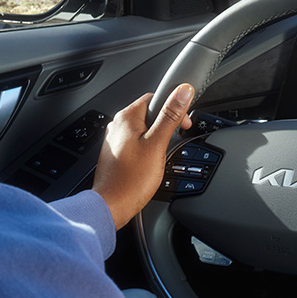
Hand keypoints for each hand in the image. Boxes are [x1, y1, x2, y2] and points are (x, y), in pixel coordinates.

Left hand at [93, 84, 193, 228]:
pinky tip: (151, 162)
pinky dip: (148, 148)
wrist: (112, 206)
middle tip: (174, 141)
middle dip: (167, 125)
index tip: (184, 123)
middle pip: (150, 113)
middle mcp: (118, 125)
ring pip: (145, 129)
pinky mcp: (117, 152)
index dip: (174, 107)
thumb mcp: (157, 144)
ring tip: (162, 154)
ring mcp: (116, 139)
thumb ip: (170, 116)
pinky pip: (137, 142)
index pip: (155, 97)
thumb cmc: (131, 179)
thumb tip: (183, 92)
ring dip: (158, 138)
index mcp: (127, 117)